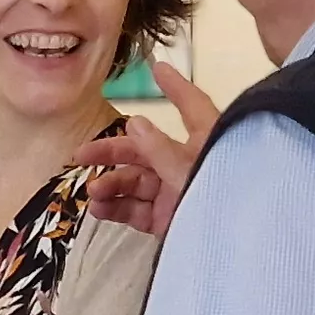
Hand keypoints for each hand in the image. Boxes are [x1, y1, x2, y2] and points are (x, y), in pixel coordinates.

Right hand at [78, 62, 223, 236]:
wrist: (234, 247)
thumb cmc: (223, 198)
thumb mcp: (190, 170)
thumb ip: (161, 150)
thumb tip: (135, 124)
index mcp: (206, 141)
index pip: (192, 106)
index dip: (176, 87)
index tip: (158, 68)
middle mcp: (189, 162)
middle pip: (145, 149)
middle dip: (112, 151)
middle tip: (81, 155)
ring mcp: (177, 192)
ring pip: (136, 182)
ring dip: (111, 184)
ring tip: (93, 191)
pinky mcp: (168, 219)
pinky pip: (137, 209)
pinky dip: (117, 208)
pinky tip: (98, 208)